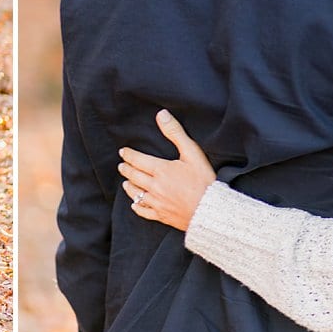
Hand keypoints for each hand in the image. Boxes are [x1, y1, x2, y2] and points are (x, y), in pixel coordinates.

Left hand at [117, 109, 216, 231]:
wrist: (210, 210)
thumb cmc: (203, 180)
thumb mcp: (192, 152)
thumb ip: (175, 133)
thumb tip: (161, 115)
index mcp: (161, 170)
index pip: (138, 160)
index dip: (129, 155)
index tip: (123, 152)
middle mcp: (155, 187)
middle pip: (134, 176)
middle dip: (126, 170)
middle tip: (121, 165)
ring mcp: (157, 203)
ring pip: (136, 194)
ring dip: (129, 186)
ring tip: (125, 182)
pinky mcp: (162, 216)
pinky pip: (145, 211)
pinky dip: (138, 207)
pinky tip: (135, 205)